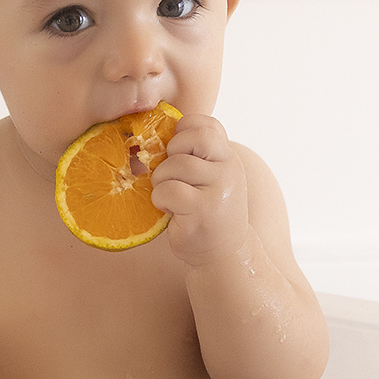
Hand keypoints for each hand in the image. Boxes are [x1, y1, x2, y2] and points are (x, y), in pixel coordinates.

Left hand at [149, 115, 250, 267]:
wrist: (224, 253)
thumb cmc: (208, 212)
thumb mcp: (210, 179)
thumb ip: (195, 157)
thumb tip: (150, 137)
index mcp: (228, 157)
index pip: (208, 124)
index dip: (184, 131)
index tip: (175, 150)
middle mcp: (229, 170)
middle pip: (193, 139)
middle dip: (171, 152)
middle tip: (169, 173)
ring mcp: (218, 191)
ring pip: (177, 165)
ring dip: (161, 179)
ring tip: (167, 195)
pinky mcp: (203, 212)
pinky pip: (169, 191)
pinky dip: (160, 198)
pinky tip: (168, 209)